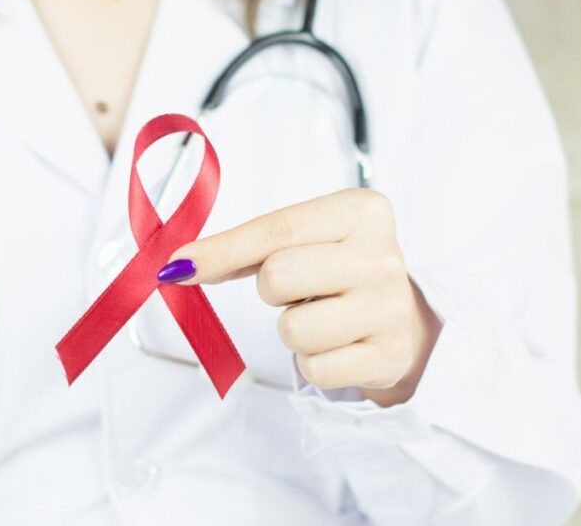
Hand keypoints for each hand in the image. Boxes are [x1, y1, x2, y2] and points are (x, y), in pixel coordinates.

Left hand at [157, 189, 440, 406]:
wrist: (402, 314)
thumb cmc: (337, 268)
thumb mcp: (306, 238)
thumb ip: (245, 246)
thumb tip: (178, 266)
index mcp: (361, 211)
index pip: (277, 230)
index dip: (222, 250)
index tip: (179, 266)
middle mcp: (382, 256)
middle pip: (278, 277)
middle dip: (271, 289)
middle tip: (297, 289)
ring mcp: (390, 309)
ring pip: (293, 329)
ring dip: (292, 329)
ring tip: (321, 315)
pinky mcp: (389, 357)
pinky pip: (314, 368)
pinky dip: (312, 362)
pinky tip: (336, 343)